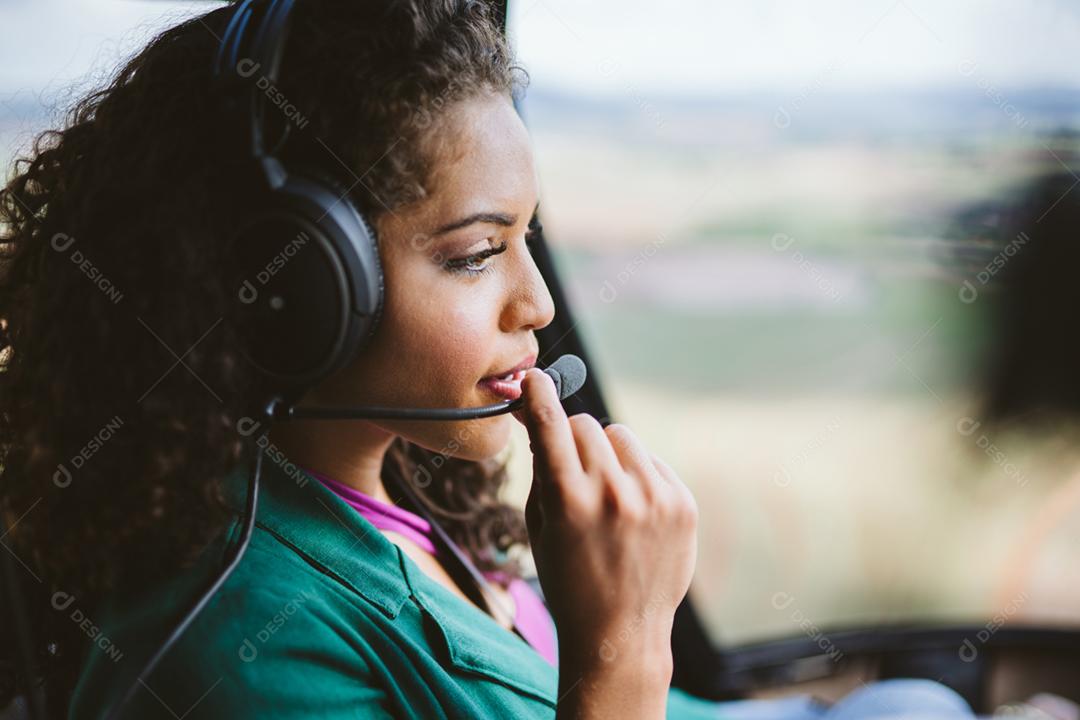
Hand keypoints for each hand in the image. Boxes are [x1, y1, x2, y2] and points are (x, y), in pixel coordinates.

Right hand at [512, 368, 697, 671]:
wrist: (620, 631)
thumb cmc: (568, 579)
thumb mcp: (539, 527)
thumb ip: (540, 470)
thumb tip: (541, 419)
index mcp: (569, 500)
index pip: (551, 424)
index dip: (539, 394)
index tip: (534, 376)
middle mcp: (613, 493)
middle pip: (586, 425)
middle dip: (573, 440)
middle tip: (572, 471)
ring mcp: (653, 497)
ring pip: (622, 437)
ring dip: (609, 455)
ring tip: (606, 496)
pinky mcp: (682, 503)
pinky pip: (651, 462)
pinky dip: (638, 477)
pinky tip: (633, 513)